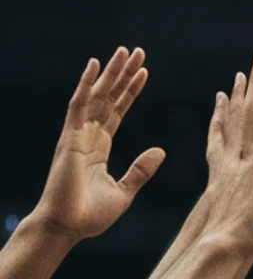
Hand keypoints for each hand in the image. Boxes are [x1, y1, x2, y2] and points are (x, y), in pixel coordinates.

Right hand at [32, 47, 164, 242]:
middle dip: (123, 74)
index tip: (144, 72)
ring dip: (111, 72)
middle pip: (108, 97)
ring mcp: (77, 135)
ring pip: (96, 95)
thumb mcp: (125, 191)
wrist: (66, 228)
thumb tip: (160, 151)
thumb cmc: (90, 216)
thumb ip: (141, 170)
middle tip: (138, 51)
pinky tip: (95, 63)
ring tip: (125, 51)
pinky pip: (79, 104)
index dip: (130, 91)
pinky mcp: (69, 137)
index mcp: (99, 148)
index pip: (118, 111)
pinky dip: (86, 83)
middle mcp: (88, 137)